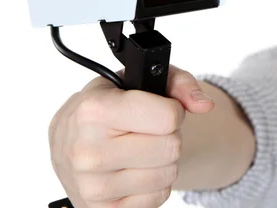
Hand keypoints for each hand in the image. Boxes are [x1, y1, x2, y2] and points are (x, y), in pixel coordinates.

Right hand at [48, 65, 214, 207]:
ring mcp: (93, 186)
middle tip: (147, 130)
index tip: (158, 108)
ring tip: (140, 148)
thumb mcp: (141, 80)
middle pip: (172, 148)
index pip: (168, 118)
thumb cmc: (111, 104)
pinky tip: (132, 168)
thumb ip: (179, 83)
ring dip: (162, 161)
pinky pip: (157, 197)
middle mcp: (88, 151)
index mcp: (94, 111)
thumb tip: (205, 104)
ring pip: (168, 175)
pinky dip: (153, 184)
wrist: (71, 139)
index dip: (172, 110)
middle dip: (168, 136)